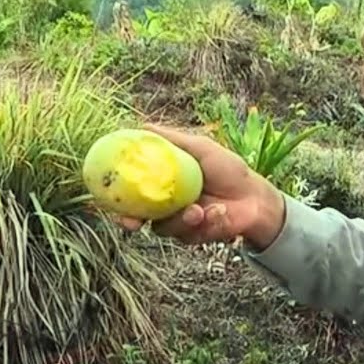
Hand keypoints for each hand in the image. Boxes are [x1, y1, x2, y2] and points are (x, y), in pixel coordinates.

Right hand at [116, 124, 285, 249]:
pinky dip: (204, 224)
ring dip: (181, 221)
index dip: (117, 196)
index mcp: (163, 182)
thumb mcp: (200, 148)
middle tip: (134, 223)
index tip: (108, 197)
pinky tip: (220, 212)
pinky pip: (187, 236)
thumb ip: (172, 140)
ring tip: (200, 211)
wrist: (255, 196)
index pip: (132, 190)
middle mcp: (166, 204)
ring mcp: (179, 222)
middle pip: (137, 217)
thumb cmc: (228, 168)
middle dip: (131, 222)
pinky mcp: (194, 237)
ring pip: (163, 229)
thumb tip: (143, 126)